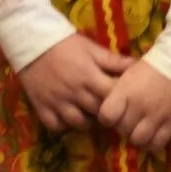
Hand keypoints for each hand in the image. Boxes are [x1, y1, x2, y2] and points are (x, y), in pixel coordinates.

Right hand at [15, 34, 132, 132]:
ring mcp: (58, 103)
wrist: (33, 44)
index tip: (126, 100)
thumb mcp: (92, 49)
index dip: (121, 100)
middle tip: (112, 111)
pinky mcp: (42, 109)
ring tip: (92, 115)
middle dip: (107, 113)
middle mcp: (75, 93)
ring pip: (78, 123)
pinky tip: (69, 118)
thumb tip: (137, 65)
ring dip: (88, 121)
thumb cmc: (67, 45)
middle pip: (98, 112)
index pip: (112, 96)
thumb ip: (113, 60)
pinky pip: (56, 126)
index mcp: (90, 77)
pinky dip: (64, 126)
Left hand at [98, 57, 170, 151]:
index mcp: (126, 91)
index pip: (106, 117)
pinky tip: (154, 135)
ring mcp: (157, 115)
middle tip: (130, 120)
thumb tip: (110, 110)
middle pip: (122, 129)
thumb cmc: (153, 65)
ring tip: (142, 129)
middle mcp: (139, 105)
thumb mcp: (129, 73)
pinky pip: (158, 143)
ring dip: (138, 136)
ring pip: (138, 140)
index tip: (113, 115)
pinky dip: (153, 143)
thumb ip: (118, 93)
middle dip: (124, 127)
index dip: (108, 118)